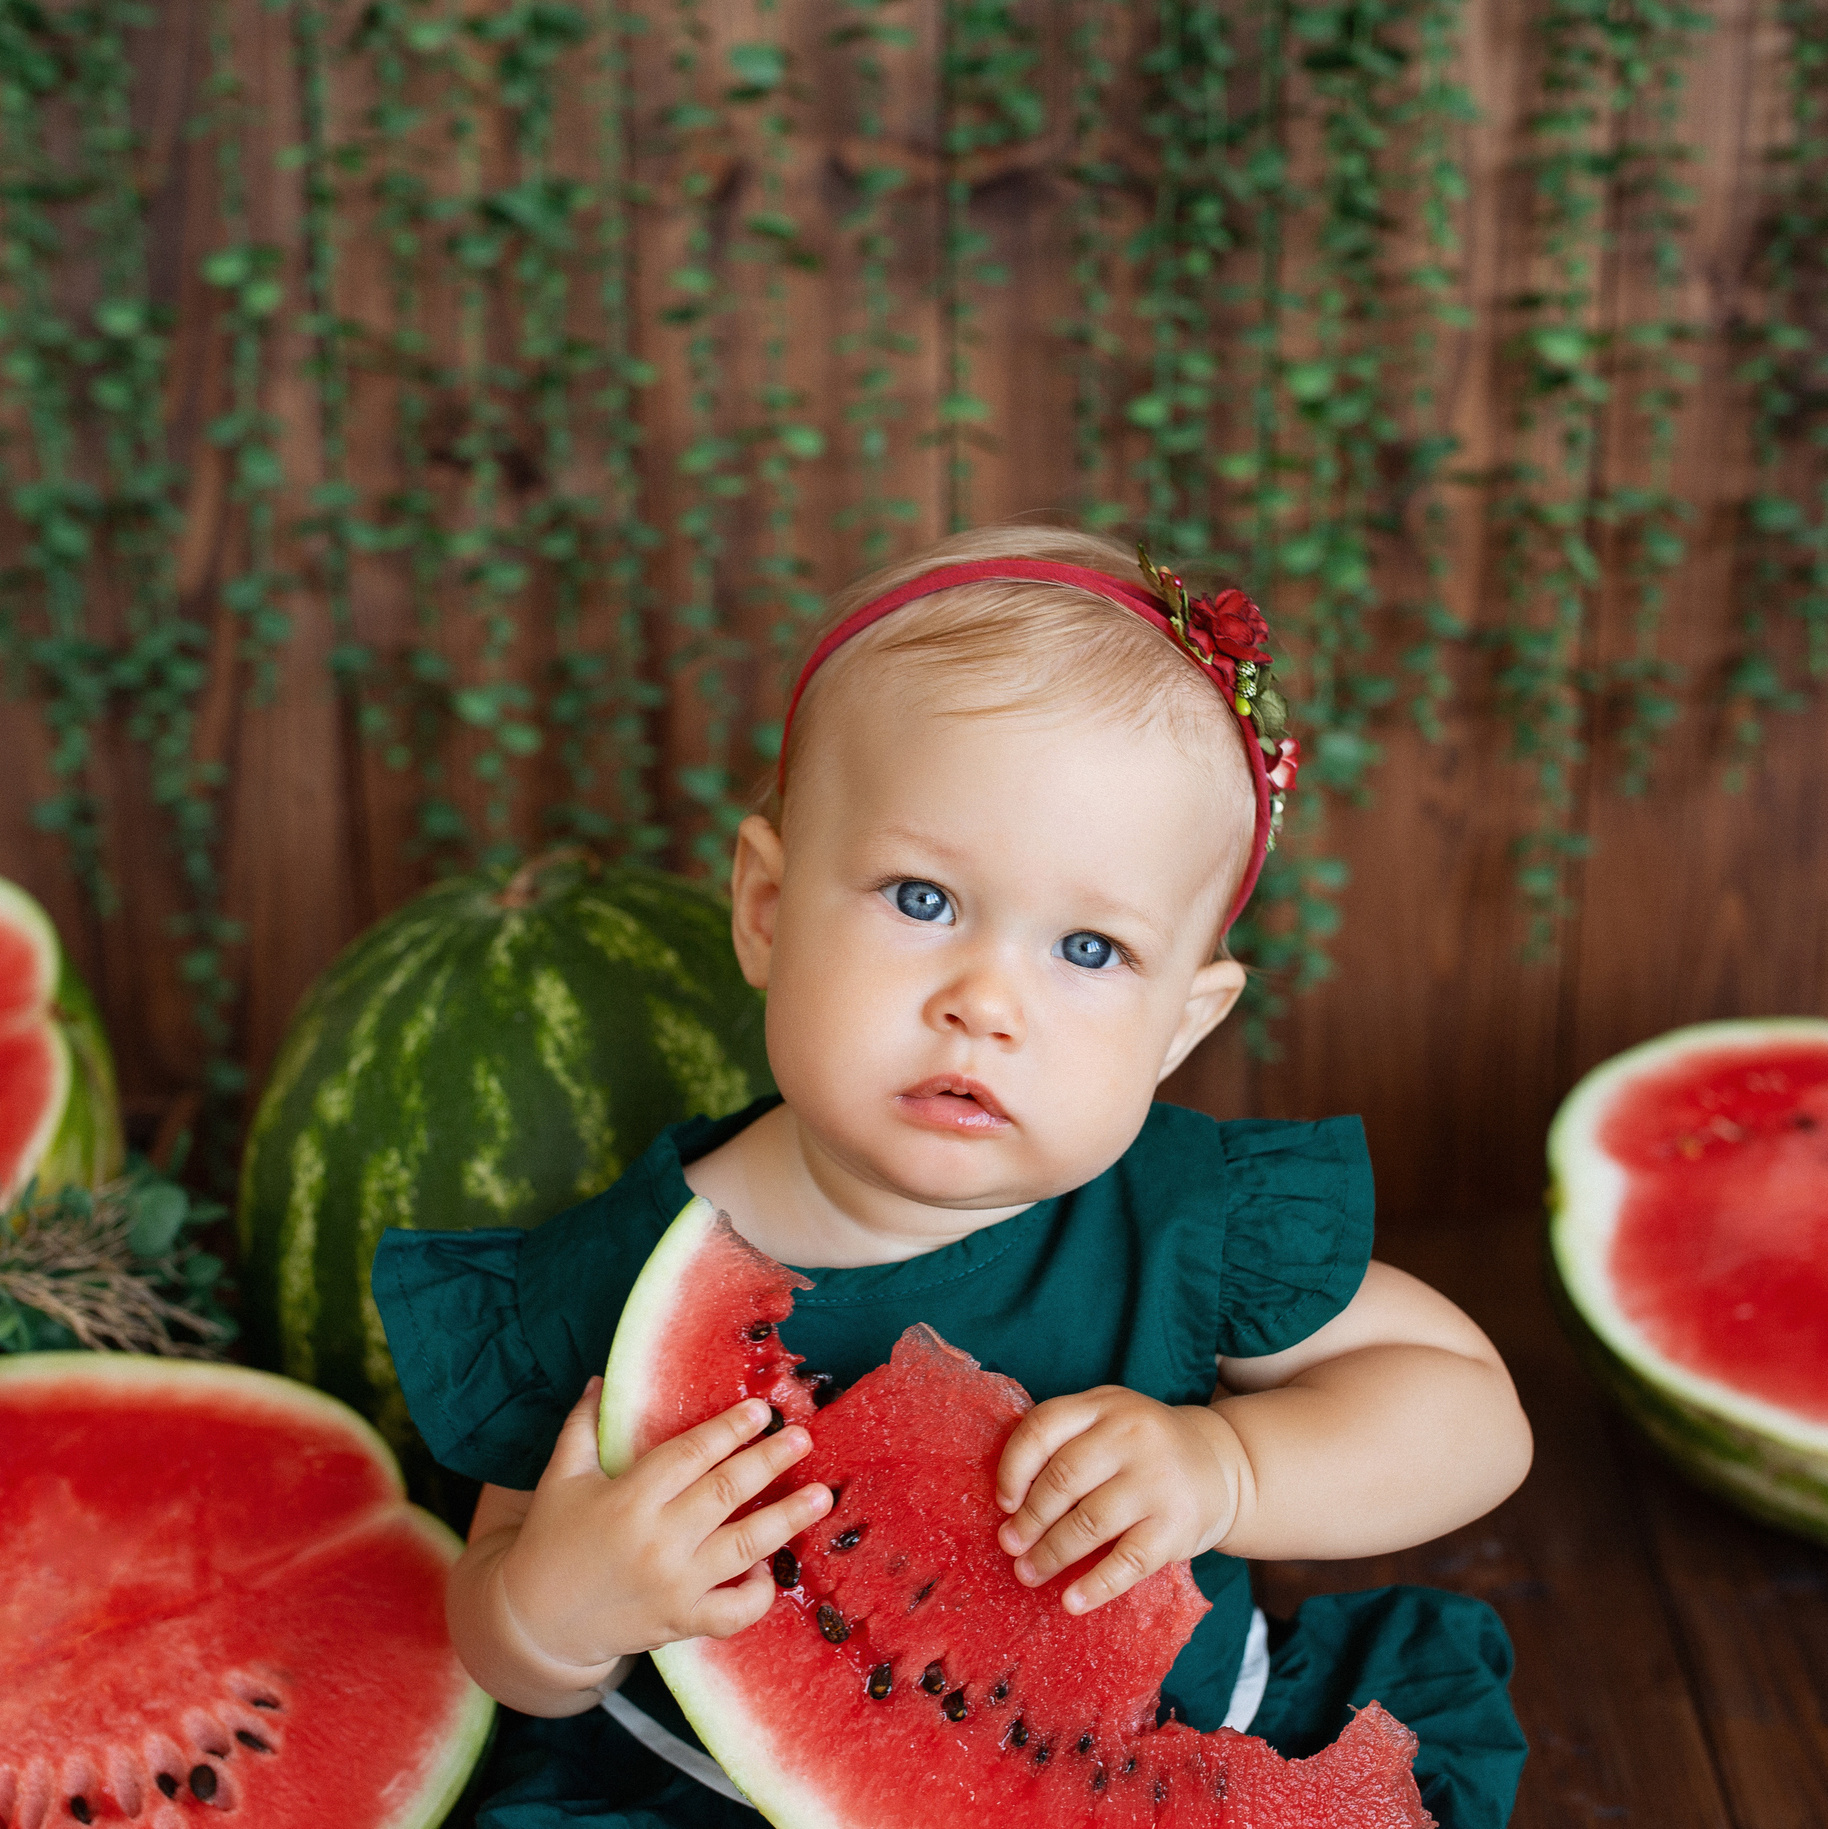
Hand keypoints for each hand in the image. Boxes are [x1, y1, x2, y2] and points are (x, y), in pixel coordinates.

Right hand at [496, 1378, 832, 1670]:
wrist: (535, 1625)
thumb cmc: (550, 1542)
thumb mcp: (561, 1477)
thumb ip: (582, 1426)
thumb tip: (602, 1379)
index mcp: (629, 1498)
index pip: (690, 1454)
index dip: (729, 1430)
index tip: (761, 1410)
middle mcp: (657, 1540)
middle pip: (726, 1493)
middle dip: (769, 1462)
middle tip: (804, 1439)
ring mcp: (673, 1585)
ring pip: (743, 1547)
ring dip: (786, 1520)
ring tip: (820, 1496)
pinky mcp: (681, 1623)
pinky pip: (733, 1612)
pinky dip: (758, 1593)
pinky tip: (770, 1569)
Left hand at [994, 1386, 1245, 1614]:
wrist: (1224, 1467)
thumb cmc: (1145, 1450)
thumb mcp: (1109, 1423)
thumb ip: (1066, 1443)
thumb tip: (1009, 1505)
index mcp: (1104, 1404)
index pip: (1043, 1427)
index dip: (1013, 1468)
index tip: (1003, 1502)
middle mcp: (1132, 1434)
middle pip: (1063, 1479)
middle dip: (1029, 1519)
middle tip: (1010, 1545)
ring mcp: (1157, 1480)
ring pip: (1089, 1523)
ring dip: (1051, 1554)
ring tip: (1029, 1573)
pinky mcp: (1178, 1525)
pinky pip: (1127, 1561)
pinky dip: (1094, 1586)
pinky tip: (1071, 1602)